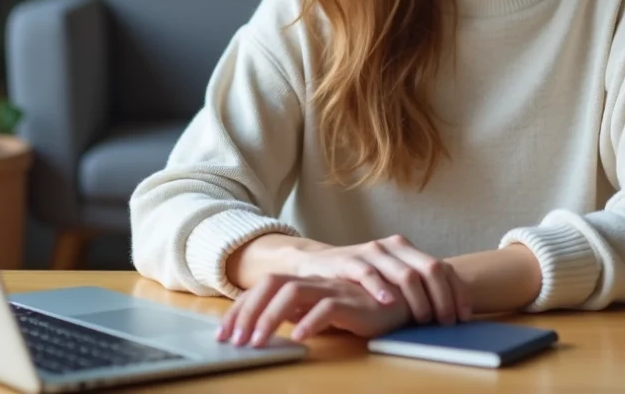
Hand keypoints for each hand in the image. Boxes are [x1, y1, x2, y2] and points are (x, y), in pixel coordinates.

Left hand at [216, 274, 410, 345]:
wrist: (401, 300)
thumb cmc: (361, 309)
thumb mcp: (322, 311)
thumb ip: (299, 312)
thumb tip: (271, 323)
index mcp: (305, 283)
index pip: (263, 289)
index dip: (240, 309)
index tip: (223, 334)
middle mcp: (314, 282)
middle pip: (271, 284)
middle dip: (247, 311)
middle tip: (233, 341)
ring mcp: (332, 289)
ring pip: (292, 292)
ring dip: (269, 317)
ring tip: (257, 342)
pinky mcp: (352, 301)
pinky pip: (326, 307)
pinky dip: (310, 322)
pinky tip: (299, 339)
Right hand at [291, 234, 470, 326]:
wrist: (319, 264)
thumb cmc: (362, 276)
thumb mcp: (391, 277)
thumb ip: (416, 286)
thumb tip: (450, 312)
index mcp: (408, 249)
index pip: (442, 267)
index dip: (456, 291)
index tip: (464, 315)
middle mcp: (394, 246)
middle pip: (430, 268)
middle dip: (443, 297)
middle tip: (446, 322)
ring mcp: (372, 252)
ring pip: (405, 273)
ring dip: (419, 299)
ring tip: (424, 319)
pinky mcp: (349, 261)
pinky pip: (368, 274)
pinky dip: (381, 289)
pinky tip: (389, 303)